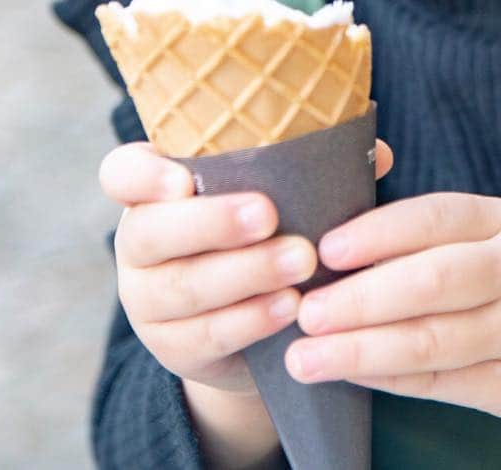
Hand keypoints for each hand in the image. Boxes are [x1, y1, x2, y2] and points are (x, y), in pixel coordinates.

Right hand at [99, 138, 394, 393]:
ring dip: (243, 273)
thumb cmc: (266, 229)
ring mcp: (147, 299)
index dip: (143, 175)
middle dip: (211, 223)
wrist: (249, 318)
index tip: (181, 178)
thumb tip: (378, 152)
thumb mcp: (279, 192)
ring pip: (182, 287)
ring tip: (299, 260)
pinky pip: (205, 336)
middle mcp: (140, 242)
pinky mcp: (172, 348)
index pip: (122, 173)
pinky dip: (249, 320)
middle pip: (152, 232)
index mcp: (155, 189)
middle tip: (267, 214)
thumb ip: (315, 167)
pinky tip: (289, 308)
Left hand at [285, 192, 500, 430]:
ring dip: (362, 349)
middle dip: (360, 298)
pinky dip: (390, 379)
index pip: (435, 218)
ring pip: (433, 340)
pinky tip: (350, 373)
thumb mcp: (494, 239)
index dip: (378, 232)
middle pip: (432, 281)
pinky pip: (442, 382)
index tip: (325, 249)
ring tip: (306, 356)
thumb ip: (429, 238)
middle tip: (305, 310)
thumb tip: (333, 247)